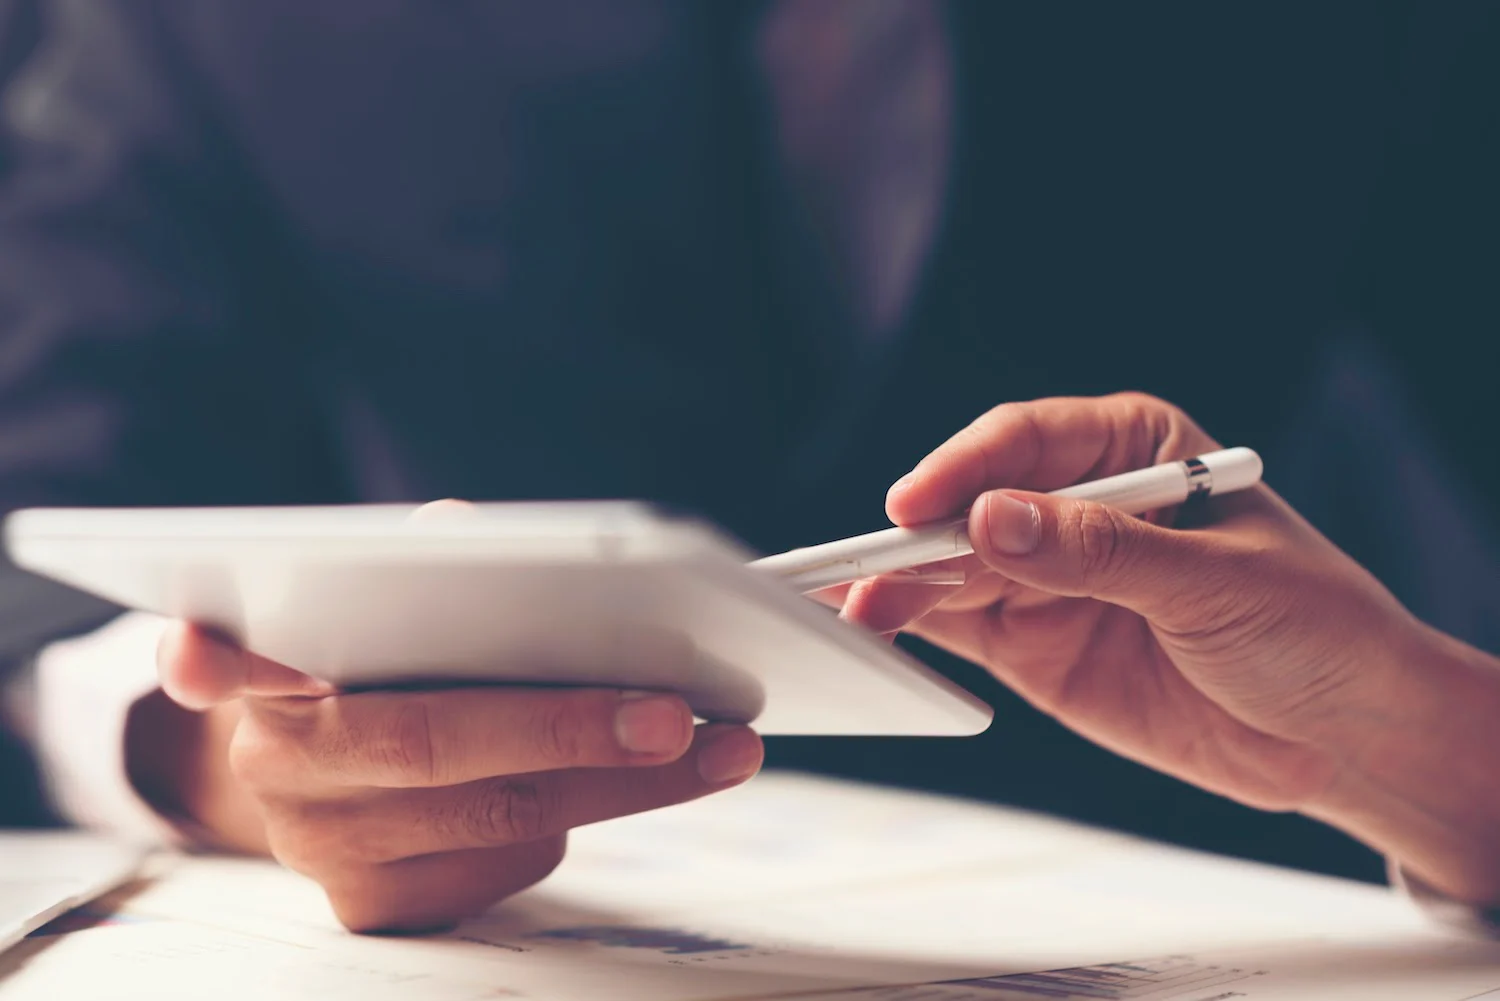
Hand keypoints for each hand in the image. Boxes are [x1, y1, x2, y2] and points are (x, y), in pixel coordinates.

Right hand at [147, 628, 762, 931]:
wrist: (344, 775)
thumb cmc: (388, 663)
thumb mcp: (389, 608)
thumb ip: (424, 568)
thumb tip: (476, 537)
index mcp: (260, 671)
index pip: (217, 660)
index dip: (209, 659)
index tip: (201, 651)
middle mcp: (278, 768)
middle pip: (424, 745)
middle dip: (561, 728)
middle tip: (673, 714)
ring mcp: (326, 852)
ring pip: (497, 817)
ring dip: (625, 782)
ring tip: (722, 744)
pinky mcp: (383, 909)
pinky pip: (510, 863)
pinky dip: (596, 811)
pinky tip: (660, 774)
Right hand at [837, 393, 1499, 902]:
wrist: (1339, 734)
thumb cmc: (1311, 625)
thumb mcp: (1215, 580)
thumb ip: (1099, 553)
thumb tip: (992, 522)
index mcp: (1132, 451)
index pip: (1026, 441)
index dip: (965, 468)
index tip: (919, 505)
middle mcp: (1076, 506)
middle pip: (973, 505)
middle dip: (918, 535)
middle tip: (864, 568)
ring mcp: (1050, 576)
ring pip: (952, 568)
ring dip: (902, 586)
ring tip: (857, 610)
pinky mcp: (1034, 644)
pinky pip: (960, 628)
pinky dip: (917, 630)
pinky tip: (882, 634)